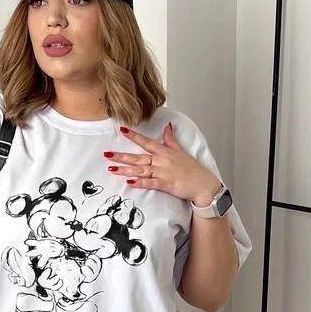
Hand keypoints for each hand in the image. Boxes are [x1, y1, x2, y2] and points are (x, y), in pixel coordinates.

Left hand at [104, 121, 223, 205]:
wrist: (203, 185)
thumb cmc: (193, 170)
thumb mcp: (181, 151)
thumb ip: (171, 140)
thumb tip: (168, 126)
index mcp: (165, 152)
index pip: (146, 142)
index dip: (134, 136)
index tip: (122, 130)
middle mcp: (162, 161)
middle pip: (138, 157)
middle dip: (121, 156)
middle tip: (107, 154)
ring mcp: (163, 172)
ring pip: (140, 170)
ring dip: (125, 170)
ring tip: (111, 169)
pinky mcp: (166, 184)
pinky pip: (150, 183)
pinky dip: (139, 182)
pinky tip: (128, 182)